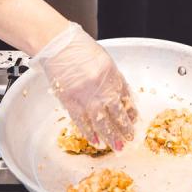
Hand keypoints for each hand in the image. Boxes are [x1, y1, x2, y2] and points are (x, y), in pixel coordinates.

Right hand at [32, 23, 137, 149]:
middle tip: (129, 139)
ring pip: (101, 121)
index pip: (126, 97)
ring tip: (117, 146)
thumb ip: (112, 78)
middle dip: (124, 128)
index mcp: (112, 74)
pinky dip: (89, 133)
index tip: (134, 120)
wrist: (57, 45)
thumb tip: (119, 95)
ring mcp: (86, 95)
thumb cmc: (79, 48)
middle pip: (116, 112)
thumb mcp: (104, 60)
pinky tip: (96, 141)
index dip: (130, 111)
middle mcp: (102, 87)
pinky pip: (82, 121)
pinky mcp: (70, 100)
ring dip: (110, 136)